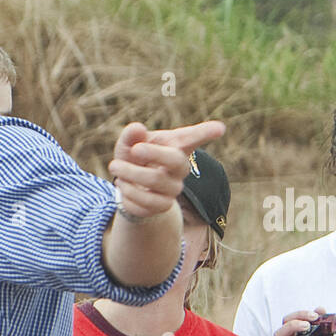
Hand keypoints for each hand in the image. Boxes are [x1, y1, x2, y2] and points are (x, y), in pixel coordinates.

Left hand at [109, 120, 224, 218]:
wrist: (129, 185)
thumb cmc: (135, 158)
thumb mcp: (129, 143)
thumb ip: (131, 136)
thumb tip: (137, 129)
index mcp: (176, 147)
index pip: (194, 138)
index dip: (206, 132)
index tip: (220, 128)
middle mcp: (180, 169)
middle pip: (175, 160)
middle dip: (150, 154)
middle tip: (132, 150)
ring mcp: (173, 189)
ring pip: (155, 181)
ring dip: (129, 174)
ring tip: (115, 167)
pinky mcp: (162, 206)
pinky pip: (145, 201)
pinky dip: (127, 192)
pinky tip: (124, 185)